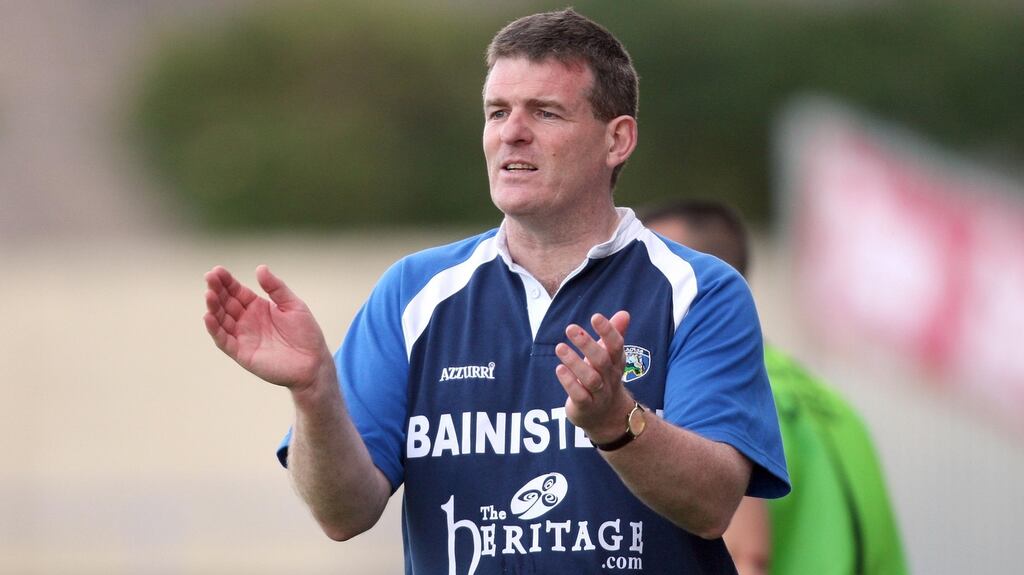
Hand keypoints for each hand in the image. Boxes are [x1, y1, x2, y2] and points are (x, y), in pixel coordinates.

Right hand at [203, 265, 332, 391]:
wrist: (313, 363)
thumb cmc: (306, 334)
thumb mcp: (293, 305)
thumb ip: (276, 287)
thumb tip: (260, 268)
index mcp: (258, 306)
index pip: (236, 291)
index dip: (226, 281)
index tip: (217, 270)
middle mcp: (246, 320)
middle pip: (226, 303)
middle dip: (216, 290)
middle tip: (209, 277)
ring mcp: (243, 336)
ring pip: (221, 320)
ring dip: (213, 307)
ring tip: (209, 294)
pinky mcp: (242, 353)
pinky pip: (224, 340)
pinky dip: (214, 329)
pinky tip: (209, 317)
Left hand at [554, 311, 635, 442]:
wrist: (607, 418)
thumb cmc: (604, 378)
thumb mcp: (609, 357)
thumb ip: (615, 335)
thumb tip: (624, 313)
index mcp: (616, 363)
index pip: (616, 346)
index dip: (608, 331)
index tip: (595, 316)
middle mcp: (609, 378)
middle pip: (602, 360)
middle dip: (587, 344)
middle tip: (570, 328)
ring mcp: (599, 394)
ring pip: (590, 379)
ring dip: (575, 362)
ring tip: (560, 347)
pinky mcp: (586, 407)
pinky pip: (579, 396)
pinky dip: (569, 382)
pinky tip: (559, 369)